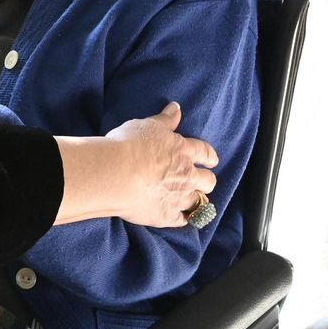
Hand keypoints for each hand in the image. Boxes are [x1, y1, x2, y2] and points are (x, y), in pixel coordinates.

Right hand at [106, 102, 219, 227]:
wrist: (115, 174)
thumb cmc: (129, 145)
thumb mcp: (147, 126)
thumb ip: (164, 120)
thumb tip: (176, 108)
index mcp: (183, 151)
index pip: (205, 152)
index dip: (210, 156)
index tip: (212, 160)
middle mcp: (186, 175)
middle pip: (208, 181)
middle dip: (207, 180)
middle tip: (202, 180)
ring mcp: (178, 198)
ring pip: (199, 202)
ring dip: (197, 201)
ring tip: (192, 201)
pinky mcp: (166, 216)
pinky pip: (182, 220)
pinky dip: (183, 218)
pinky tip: (180, 217)